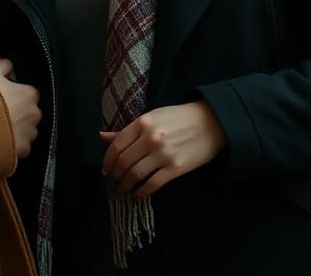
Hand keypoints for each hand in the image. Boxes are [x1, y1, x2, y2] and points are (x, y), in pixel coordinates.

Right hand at [0, 56, 41, 158]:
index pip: (28, 93)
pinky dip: (12, 147)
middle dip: (18, 115)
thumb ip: (2, 66)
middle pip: (29, 113)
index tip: (3, 99)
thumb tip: (6, 62)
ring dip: (16, 131)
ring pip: (26, 132)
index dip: (15, 96)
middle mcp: (33, 114)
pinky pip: (20, 148)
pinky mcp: (21, 151)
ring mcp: (29, 134)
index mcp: (29, 93)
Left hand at [100, 102, 225, 196]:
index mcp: (143, 122)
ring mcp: (163, 154)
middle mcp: (151, 138)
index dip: (108, 160)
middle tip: (114, 181)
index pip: (117, 145)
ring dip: (126, 185)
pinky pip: (152, 184)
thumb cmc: (177, 119)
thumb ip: (127, 130)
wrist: (209, 123)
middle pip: (124, 162)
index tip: (106, 169)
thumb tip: (102, 137)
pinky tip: (138, 193)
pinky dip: (142, 191)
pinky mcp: (175, 168)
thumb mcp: (151, 117)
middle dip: (115, 175)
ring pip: (135, 174)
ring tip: (124, 188)